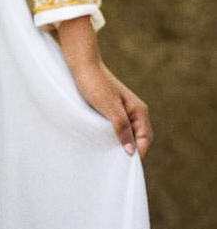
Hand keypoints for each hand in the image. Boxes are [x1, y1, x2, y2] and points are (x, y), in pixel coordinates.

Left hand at [56, 16, 152, 157]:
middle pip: (138, 138)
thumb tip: (131, 151)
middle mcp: (135, 111)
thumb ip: (122, 128)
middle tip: (115, 163)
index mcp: (139, 110)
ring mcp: (124, 110)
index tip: (123, 164)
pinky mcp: (113, 109)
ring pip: (127, 133)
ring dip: (121, 143)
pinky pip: (118, 127)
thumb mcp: (109, 108)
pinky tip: (102, 141)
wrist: (82, 65)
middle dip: (130, 149)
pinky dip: (113, 135)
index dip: (137, 152)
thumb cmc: (95, 85)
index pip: (145, 139)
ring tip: (108, 154)